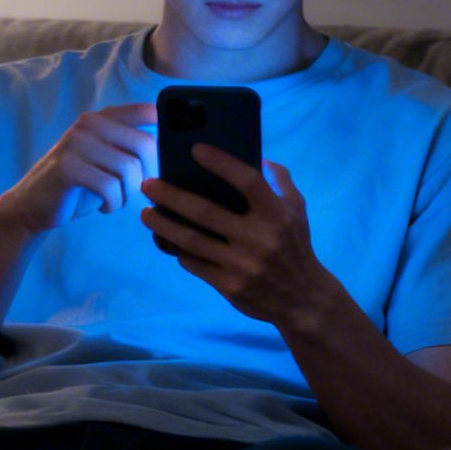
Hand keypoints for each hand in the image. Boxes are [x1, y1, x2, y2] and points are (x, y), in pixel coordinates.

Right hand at [0, 103, 158, 234]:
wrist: (33, 205)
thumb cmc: (79, 184)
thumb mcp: (106, 159)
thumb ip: (131, 147)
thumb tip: (170, 148)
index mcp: (102, 117)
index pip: (147, 111)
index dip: (164, 132)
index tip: (160, 157)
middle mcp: (89, 123)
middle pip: (145, 145)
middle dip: (146, 175)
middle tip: (133, 189)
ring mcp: (76, 143)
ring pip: (129, 170)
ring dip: (128, 194)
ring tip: (115, 200)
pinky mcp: (68, 168)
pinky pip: (110, 187)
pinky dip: (113, 203)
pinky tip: (104, 207)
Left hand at [141, 145, 340, 328]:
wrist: (304, 299)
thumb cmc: (296, 247)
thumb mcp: (297, 211)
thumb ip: (280, 181)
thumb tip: (259, 156)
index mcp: (276, 214)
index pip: (247, 181)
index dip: (221, 163)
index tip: (195, 149)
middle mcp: (258, 238)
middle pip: (204, 212)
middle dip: (170, 196)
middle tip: (148, 184)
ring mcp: (242, 264)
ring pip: (190, 240)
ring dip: (163, 225)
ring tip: (146, 213)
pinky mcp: (230, 286)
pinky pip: (194, 264)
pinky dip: (180, 251)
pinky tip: (170, 242)